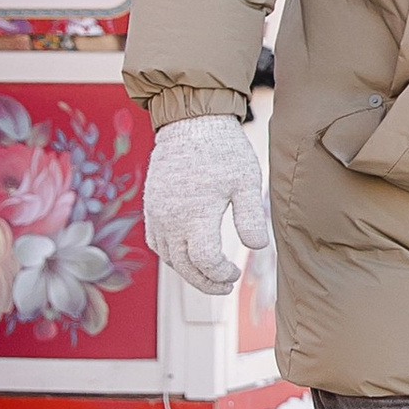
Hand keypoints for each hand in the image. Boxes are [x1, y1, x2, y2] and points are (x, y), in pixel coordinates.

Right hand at [143, 114, 273, 294]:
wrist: (191, 122)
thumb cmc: (223, 150)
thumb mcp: (246, 181)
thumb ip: (250, 216)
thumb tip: (257, 247)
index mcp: (194, 214)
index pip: (203, 260)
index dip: (220, 273)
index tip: (236, 273)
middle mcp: (170, 219)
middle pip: (183, 266)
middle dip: (205, 281)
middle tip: (226, 285)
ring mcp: (156, 213)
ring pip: (168, 257)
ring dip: (188, 271)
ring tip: (211, 275)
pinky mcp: (151, 207)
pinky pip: (157, 242)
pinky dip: (172, 255)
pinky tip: (189, 255)